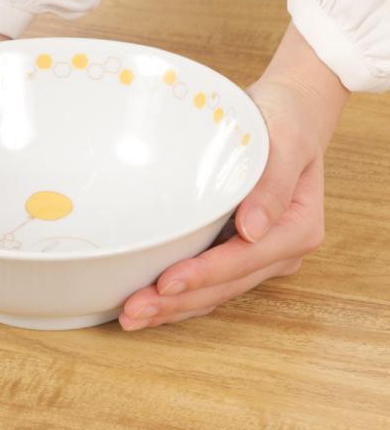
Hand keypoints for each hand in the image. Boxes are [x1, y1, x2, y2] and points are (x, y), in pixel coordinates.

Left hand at [119, 24, 348, 329]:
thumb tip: (252, 231)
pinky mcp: (239, 248)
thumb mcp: (284, 141)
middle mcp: (279, 248)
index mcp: (296, 227)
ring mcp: (259, 252)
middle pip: (224, 285)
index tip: (166, 283)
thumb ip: (272, 185)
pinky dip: (182, 293)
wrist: (289, 114)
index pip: (243, 259)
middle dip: (178, 301)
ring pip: (215, 291)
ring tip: (133, 315)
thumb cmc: (285, 122)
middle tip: (134, 311)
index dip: (203, 274)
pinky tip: (154, 301)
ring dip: (175, 306)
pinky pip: (211, 279)